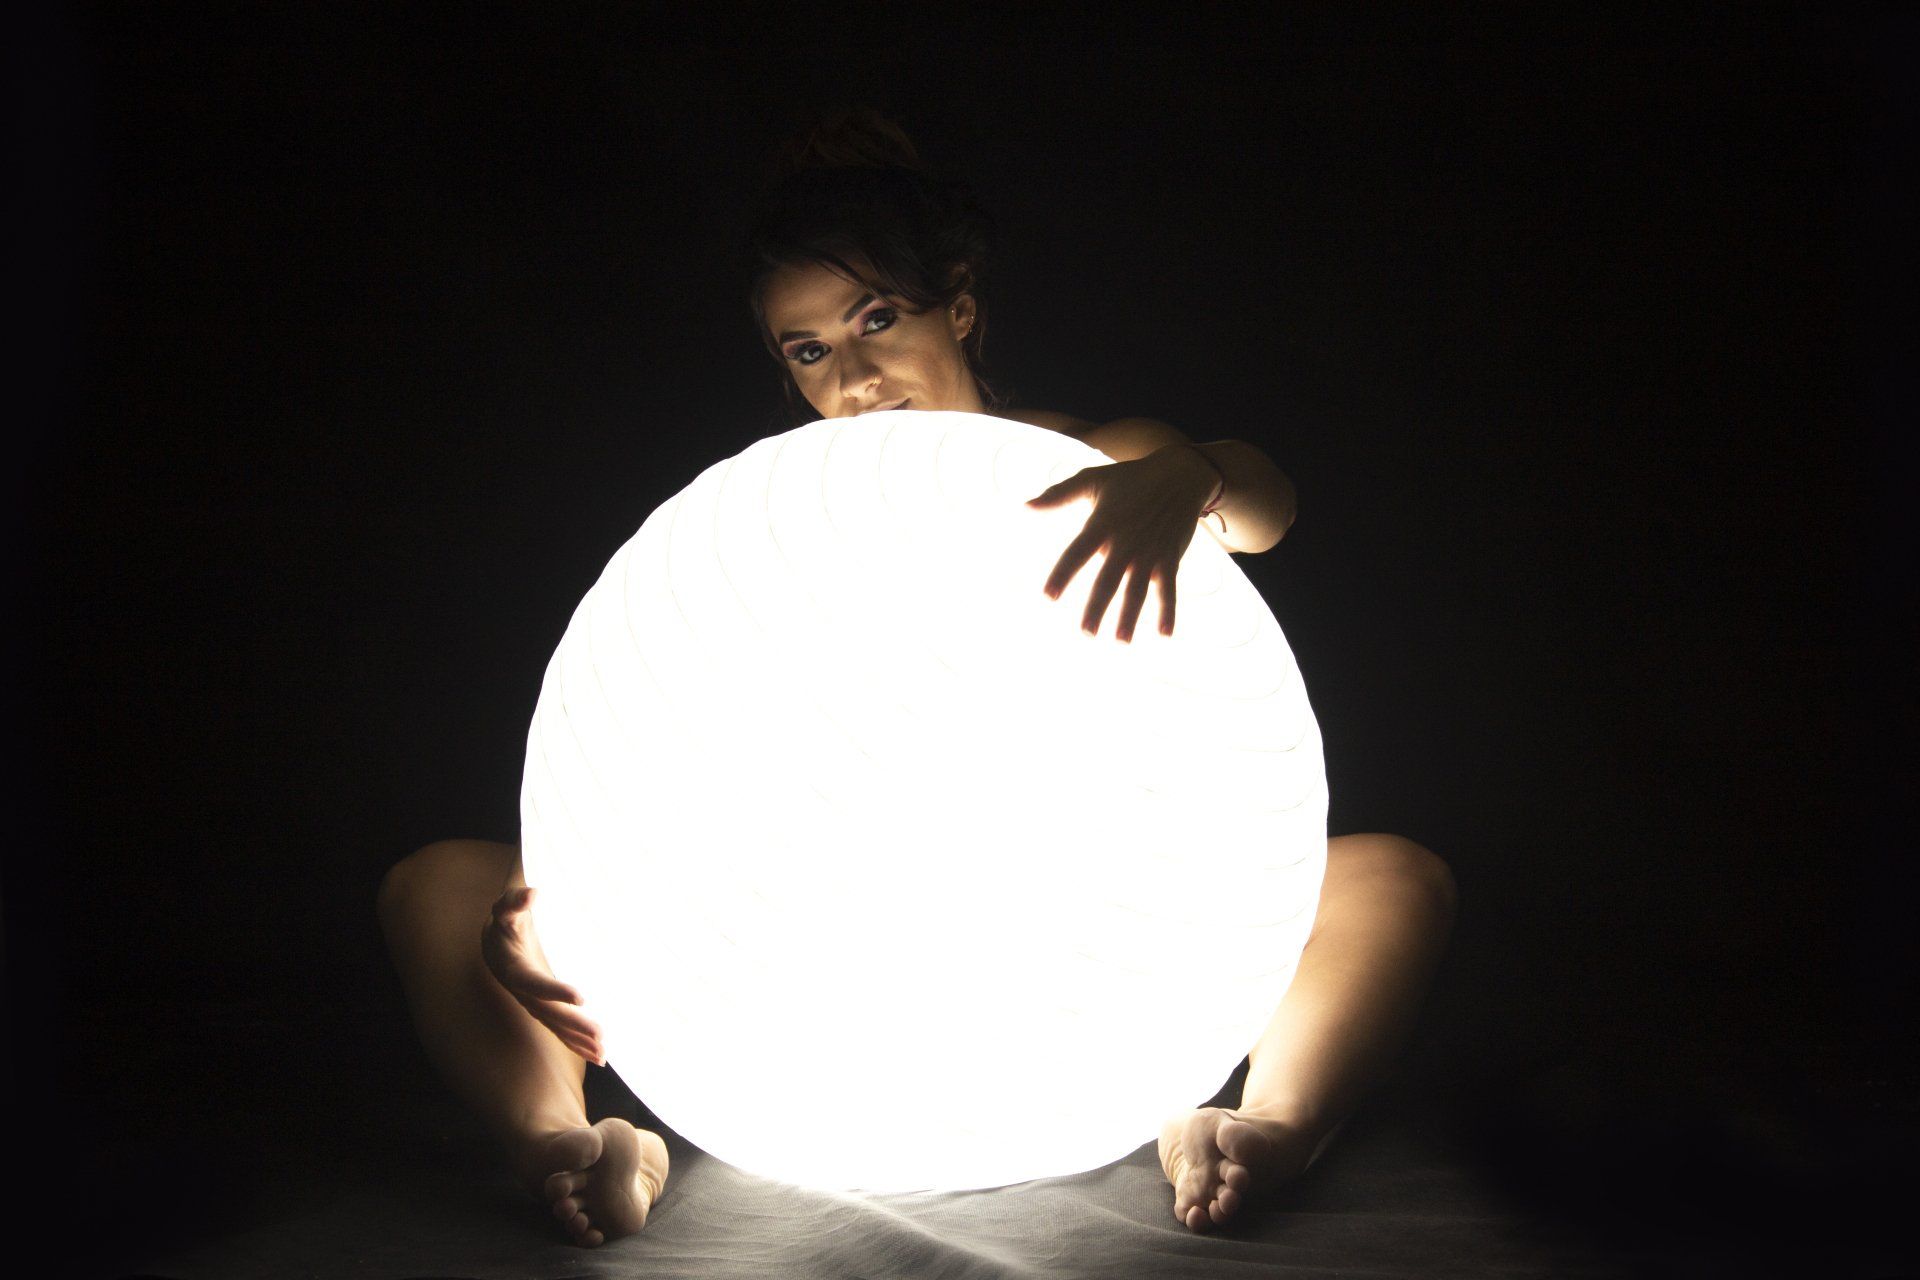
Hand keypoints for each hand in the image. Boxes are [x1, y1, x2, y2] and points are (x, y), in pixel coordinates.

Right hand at [481, 885, 604, 1064]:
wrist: (495, 935)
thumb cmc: (507, 915)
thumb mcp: (508, 904)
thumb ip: (516, 901)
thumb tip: (531, 894)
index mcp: (511, 966)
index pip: (533, 982)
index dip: (555, 991)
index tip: (581, 997)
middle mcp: (519, 989)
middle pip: (547, 1012)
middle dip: (574, 1025)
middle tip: (601, 1036)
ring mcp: (529, 1001)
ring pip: (554, 1025)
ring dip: (577, 1040)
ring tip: (603, 1054)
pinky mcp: (540, 1006)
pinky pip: (557, 1027)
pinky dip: (575, 1042)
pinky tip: (596, 1055)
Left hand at [1026, 446, 1217, 641]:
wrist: (1179, 476)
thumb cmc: (1130, 479)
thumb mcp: (1093, 480)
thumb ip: (1058, 495)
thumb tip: (1025, 506)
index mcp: (1102, 524)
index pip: (1077, 553)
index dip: (1063, 574)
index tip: (1048, 597)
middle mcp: (1125, 542)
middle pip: (1108, 580)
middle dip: (1097, 607)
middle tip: (1086, 632)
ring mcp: (1149, 552)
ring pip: (1137, 590)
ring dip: (1129, 616)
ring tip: (1120, 641)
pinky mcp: (1169, 558)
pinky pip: (1168, 589)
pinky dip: (1168, 611)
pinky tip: (1164, 635)